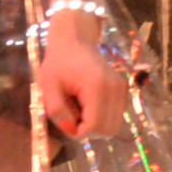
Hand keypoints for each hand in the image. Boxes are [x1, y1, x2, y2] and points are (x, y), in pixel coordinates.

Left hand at [37, 5, 125, 142]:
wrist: (75, 40)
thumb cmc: (58, 62)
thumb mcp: (48, 86)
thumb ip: (57, 111)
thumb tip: (71, 130)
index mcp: (96, 87)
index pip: (94, 127)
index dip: (77, 131)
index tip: (64, 119)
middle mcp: (114, 90)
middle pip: (107, 130)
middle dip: (88, 130)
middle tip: (72, 115)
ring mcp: (121, 90)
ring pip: (114, 126)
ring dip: (96, 125)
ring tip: (80, 109)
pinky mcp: (123, 90)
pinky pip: (116, 116)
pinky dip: (102, 118)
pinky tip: (89, 104)